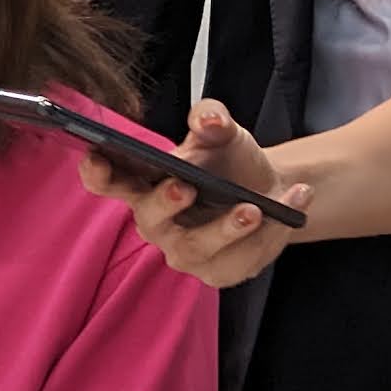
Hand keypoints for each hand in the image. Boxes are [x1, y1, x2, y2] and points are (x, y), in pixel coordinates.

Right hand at [96, 99, 301, 286]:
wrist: (269, 188)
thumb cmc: (229, 160)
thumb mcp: (223, 131)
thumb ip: (212, 118)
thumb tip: (210, 120)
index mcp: (145, 184)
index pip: (108, 182)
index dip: (97, 172)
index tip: (97, 157)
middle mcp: (157, 223)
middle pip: (149, 221)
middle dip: (165, 204)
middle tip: (186, 187)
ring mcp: (185, 252)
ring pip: (196, 249)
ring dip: (226, 229)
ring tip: (256, 208)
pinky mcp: (218, 272)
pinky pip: (238, 261)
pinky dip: (270, 234)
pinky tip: (293, 202)